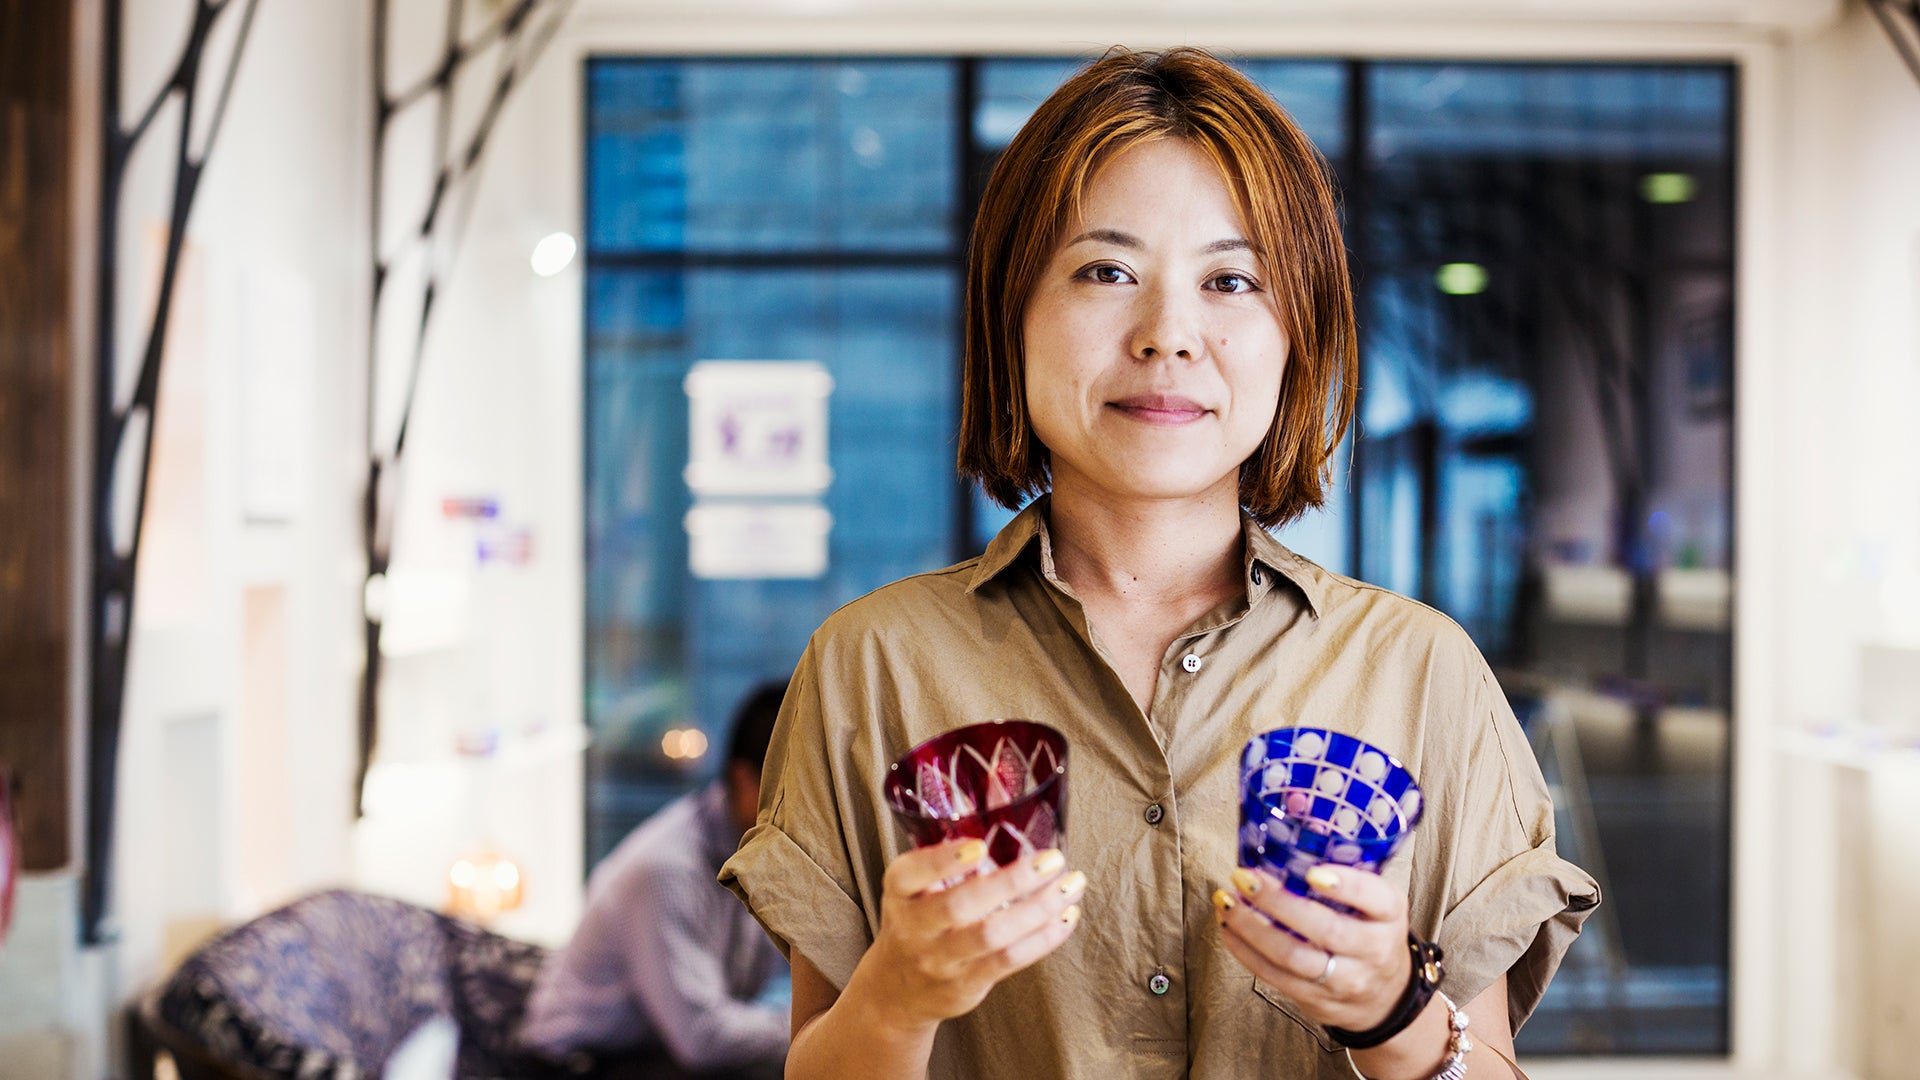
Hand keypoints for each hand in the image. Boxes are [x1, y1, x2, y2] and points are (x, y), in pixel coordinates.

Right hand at [851, 839, 1085, 1032]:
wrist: (899, 986)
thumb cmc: (919, 919)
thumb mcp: (916, 886)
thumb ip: (950, 851)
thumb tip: (1001, 789)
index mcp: (900, 892)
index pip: (912, 874)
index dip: (943, 861)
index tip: (979, 846)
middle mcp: (914, 927)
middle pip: (960, 905)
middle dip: (1011, 881)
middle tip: (1052, 860)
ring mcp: (940, 959)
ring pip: (992, 935)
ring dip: (1038, 909)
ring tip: (1071, 885)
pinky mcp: (966, 984)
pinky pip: (1009, 960)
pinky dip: (1043, 938)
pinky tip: (1066, 916)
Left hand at [1213, 866, 1410, 1032]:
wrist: (1383, 997)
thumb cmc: (1369, 931)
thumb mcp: (1374, 901)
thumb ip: (1345, 871)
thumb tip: (1290, 821)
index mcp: (1389, 915)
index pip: (1376, 899)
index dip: (1347, 886)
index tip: (1313, 872)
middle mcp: (1373, 950)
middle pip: (1326, 930)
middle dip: (1279, 903)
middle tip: (1245, 878)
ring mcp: (1346, 980)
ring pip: (1294, 957)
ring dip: (1252, 928)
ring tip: (1227, 902)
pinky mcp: (1318, 1001)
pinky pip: (1277, 977)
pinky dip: (1247, 952)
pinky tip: (1229, 928)